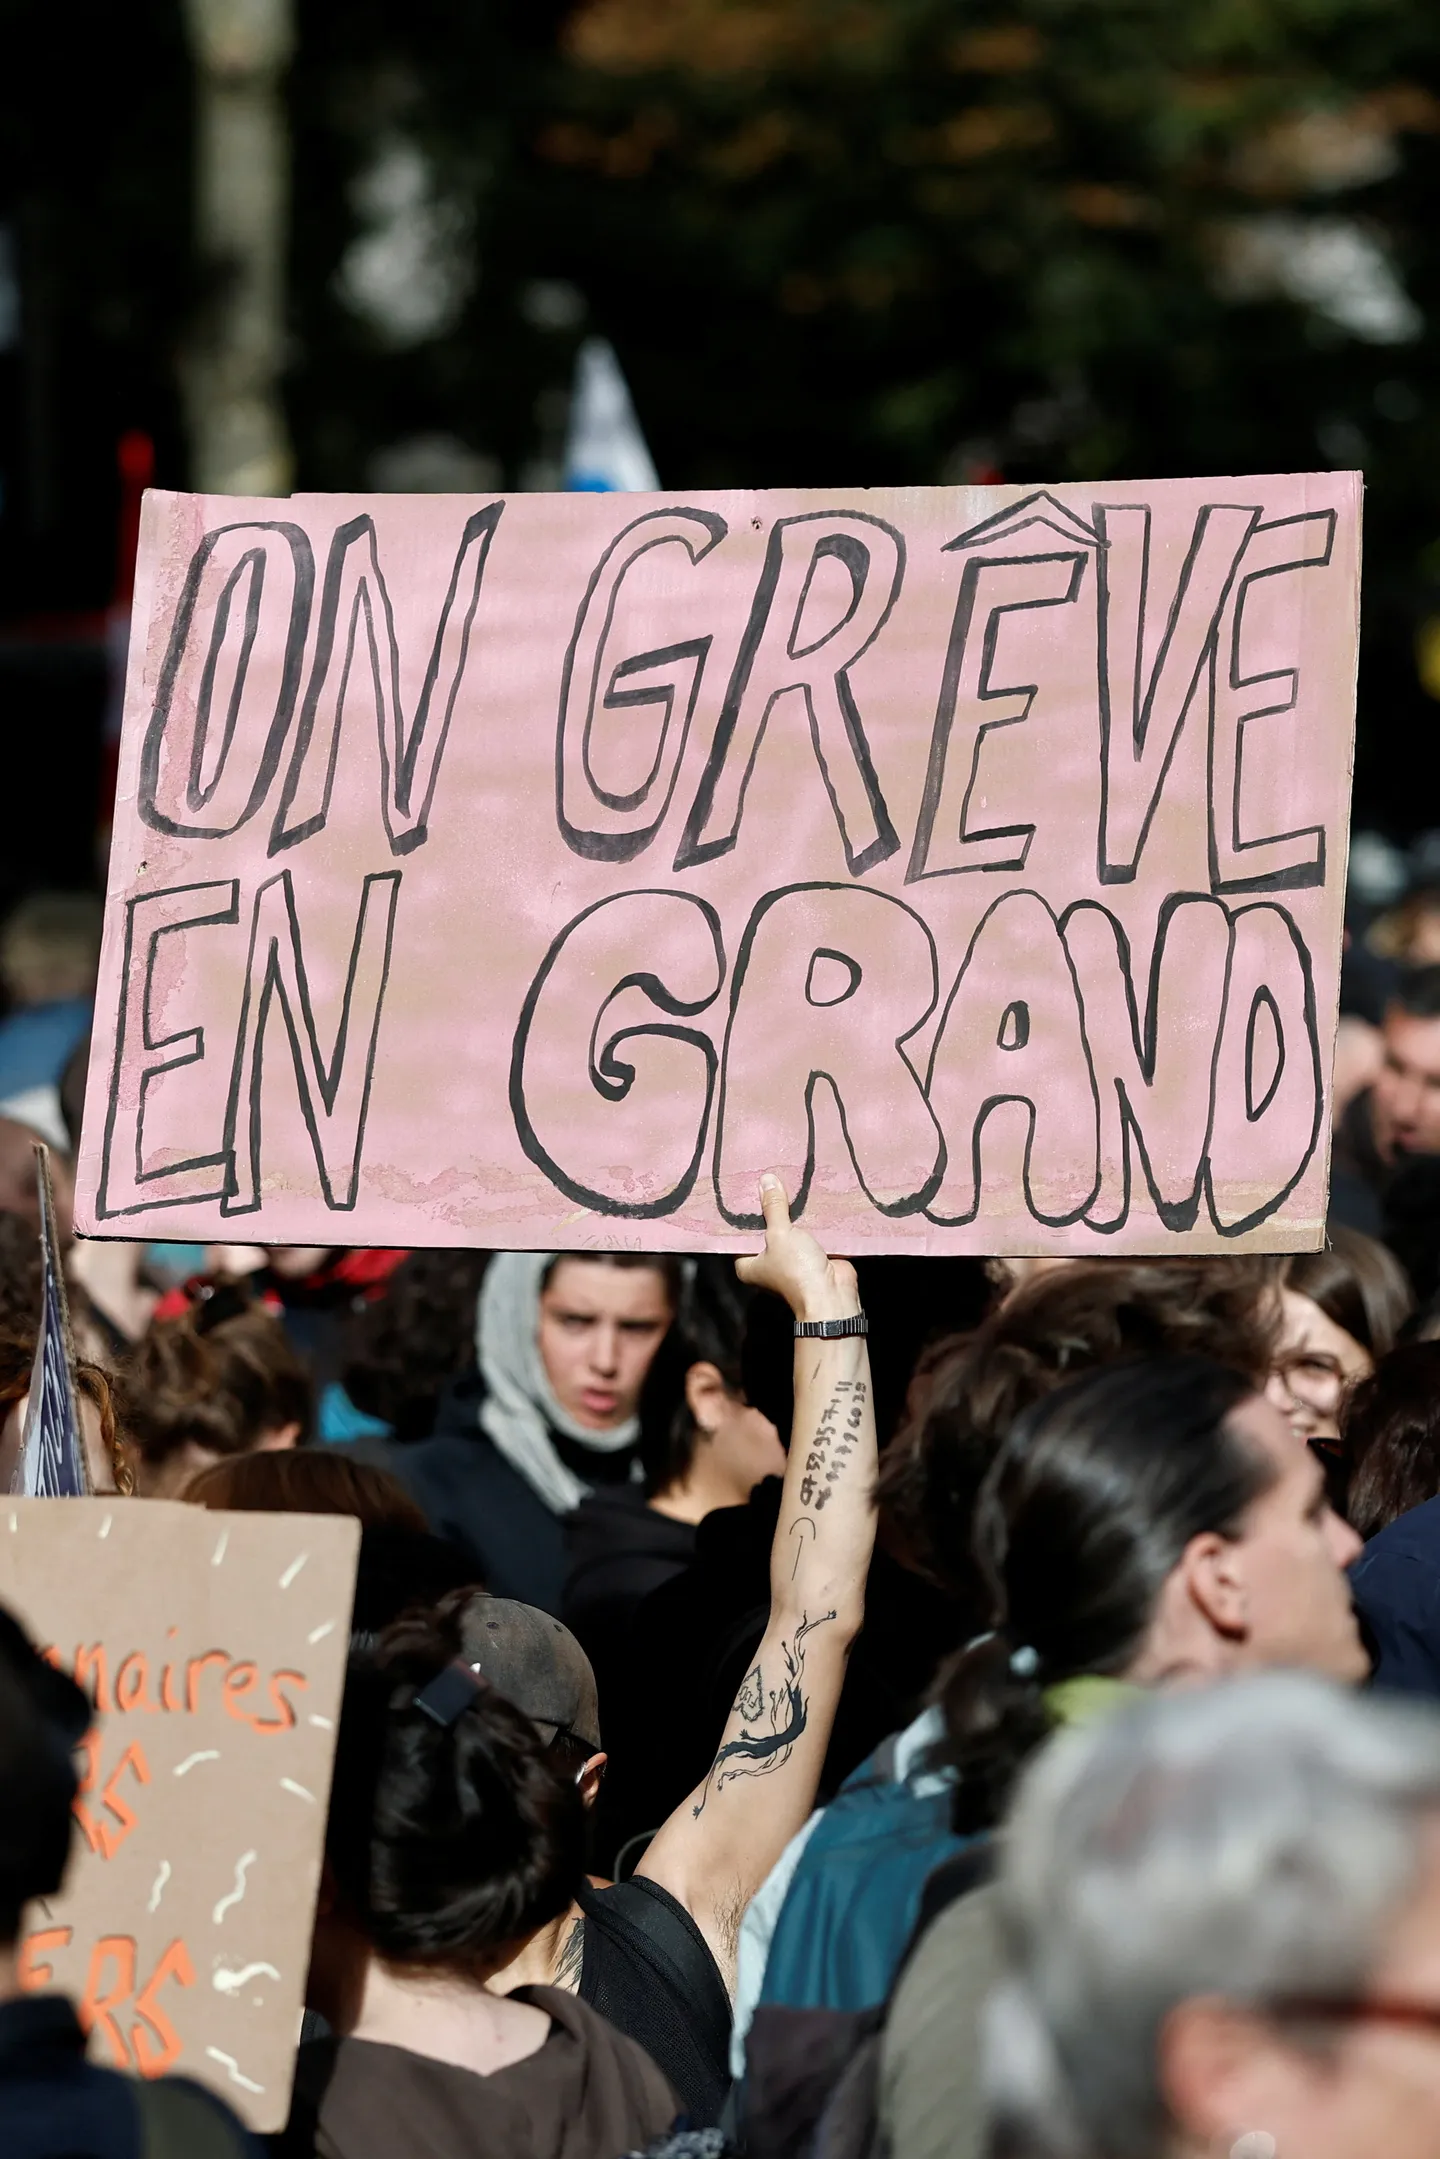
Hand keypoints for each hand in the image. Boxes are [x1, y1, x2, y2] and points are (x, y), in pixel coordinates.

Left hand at [735, 1173, 859, 1324]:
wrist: (832, 1295)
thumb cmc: (796, 1270)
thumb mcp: (779, 1234)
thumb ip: (773, 1208)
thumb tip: (766, 1181)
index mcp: (748, 1265)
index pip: (740, 1233)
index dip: (744, 1212)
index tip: (747, 1187)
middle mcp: (767, 1264)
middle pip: (766, 1229)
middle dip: (771, 1208)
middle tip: (771, 1179)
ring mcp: (791, 1261)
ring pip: (789, 1231)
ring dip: (793, 1213)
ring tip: (790, 1182)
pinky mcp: (812, 1257)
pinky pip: (809, 1234)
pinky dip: (811, 1220)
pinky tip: (811, 1198)